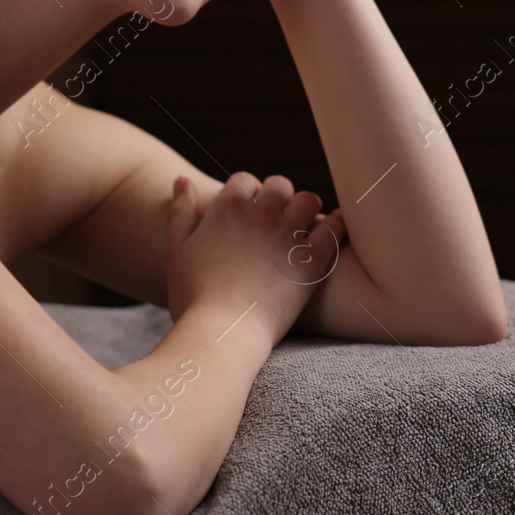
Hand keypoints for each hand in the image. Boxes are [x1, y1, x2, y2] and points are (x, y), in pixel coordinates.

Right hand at [164, 171, 347, 346]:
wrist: (222, 335)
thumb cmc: (193, 298)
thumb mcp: (177, 251)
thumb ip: (180, 212)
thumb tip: (182, 179)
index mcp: (226, 209)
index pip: (245, 180)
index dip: (247, 194)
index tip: (249, 211)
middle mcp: (259, 215)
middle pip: (279, 185)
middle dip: (278, 198)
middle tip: (278, 218)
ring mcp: (288, 236)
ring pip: (308, 201)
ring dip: (306, 209)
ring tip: (303, 226)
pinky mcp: (312, 261)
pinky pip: (334, 228)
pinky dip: (338, 224)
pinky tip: (334, 230)